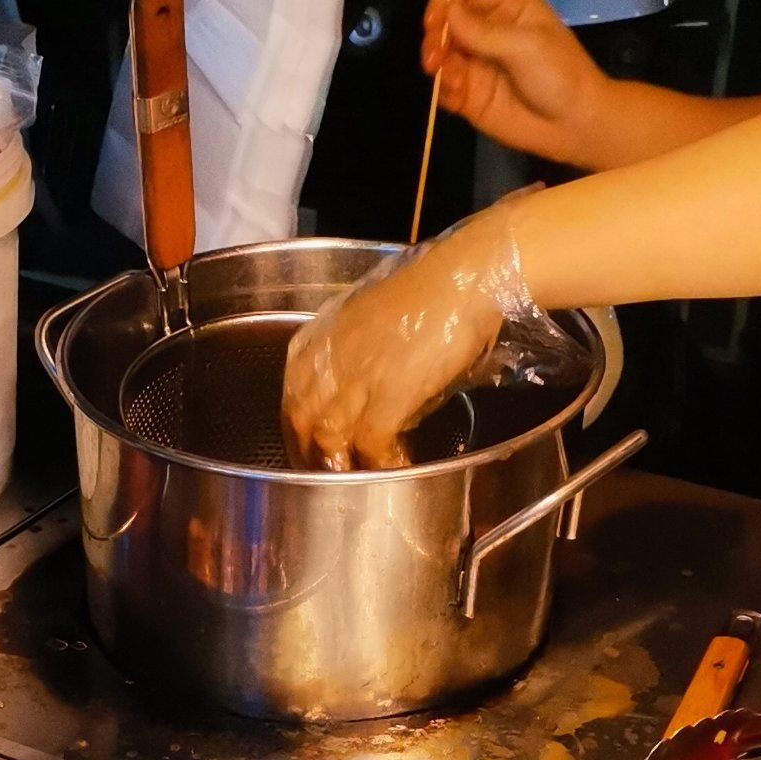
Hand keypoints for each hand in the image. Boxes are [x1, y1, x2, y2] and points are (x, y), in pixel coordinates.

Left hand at [281, 230, 509, 470]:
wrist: (468, 273)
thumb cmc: (436, 290)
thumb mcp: (379, 317)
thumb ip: (362, 356)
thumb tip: (371, 402)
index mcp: (326, 331)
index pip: (293, 387)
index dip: (296, 424)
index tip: (306, 446)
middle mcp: (333, 353)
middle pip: (302, 418)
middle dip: (310, 453)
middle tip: (326, 479)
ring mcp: (358, 374)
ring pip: (328, 437)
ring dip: (341, 467)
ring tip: (356, 486)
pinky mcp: (389, 393)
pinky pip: (370, 444)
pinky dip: (379, 464)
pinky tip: (394, 470)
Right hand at [425, 0, 613, 166]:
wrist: (574, 126)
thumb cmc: (560, 75)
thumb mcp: (527, 46)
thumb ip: (485, 32)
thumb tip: (447, 12)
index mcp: (508, 7)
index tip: (435, 20)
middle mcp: (488, 30)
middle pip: (448, 18)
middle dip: (435, 34)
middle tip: (434, 57)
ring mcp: (477, 63)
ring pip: (442, 52)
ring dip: (436, 62)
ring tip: (446, 77)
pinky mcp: (471, 95)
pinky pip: (445, 87)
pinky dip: (443, 89)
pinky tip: (456, 96)